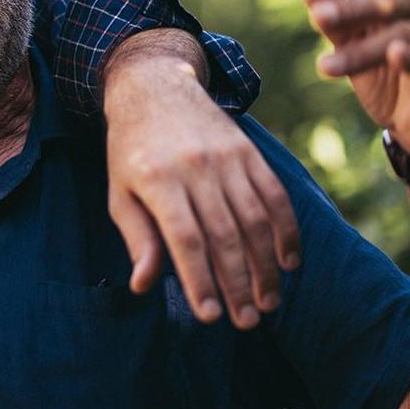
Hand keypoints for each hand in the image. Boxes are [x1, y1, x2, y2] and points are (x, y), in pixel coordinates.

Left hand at [103, 29, 298, 329]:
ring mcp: (227, 158)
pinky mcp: (249, 152)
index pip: (185, 239)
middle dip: (238, 283)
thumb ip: (138, 239)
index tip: (210, 316)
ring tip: (268, 303)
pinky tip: (289, 263)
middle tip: (247, 322)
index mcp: (158, 179)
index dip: (200, 280)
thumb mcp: (120, 193)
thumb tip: (143, 286)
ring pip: (255, 219)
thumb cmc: (133, 151)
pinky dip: (286, 231)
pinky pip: (275, 195)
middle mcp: (196, 167)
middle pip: (225, 234)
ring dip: (266, 266)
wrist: (157, 86)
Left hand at [303, 0, 409, 156]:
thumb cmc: (392, 81)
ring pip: (401, 35)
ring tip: (326, 65)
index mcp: (405, 2)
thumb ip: (337, 24)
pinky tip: (394, 55)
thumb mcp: (358, 51)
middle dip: (352, 8)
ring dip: (362, 50)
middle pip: (391, 0)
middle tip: (319, 16)